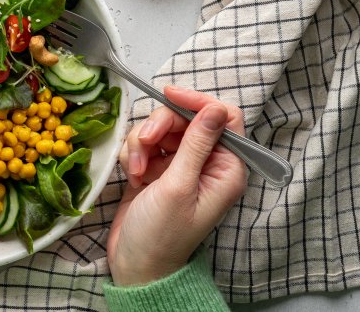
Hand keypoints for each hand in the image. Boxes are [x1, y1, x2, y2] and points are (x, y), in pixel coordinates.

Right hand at [106, 86, 247, 285]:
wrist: (135, 264)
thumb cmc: (162, 235)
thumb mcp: (179, 187)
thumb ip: (196, 144)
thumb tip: (215, 108)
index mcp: (226, 169)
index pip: (223, 117)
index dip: (197, 102)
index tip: (169, 95)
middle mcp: (206, 164)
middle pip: (186, 119)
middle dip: (160, 126)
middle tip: (146, 144)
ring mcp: (180, 166)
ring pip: (161, 129)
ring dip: (143, 142)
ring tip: (137, 169)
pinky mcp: (157, 169)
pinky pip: (145, 143)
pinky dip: (135, 153)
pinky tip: (132, 175)